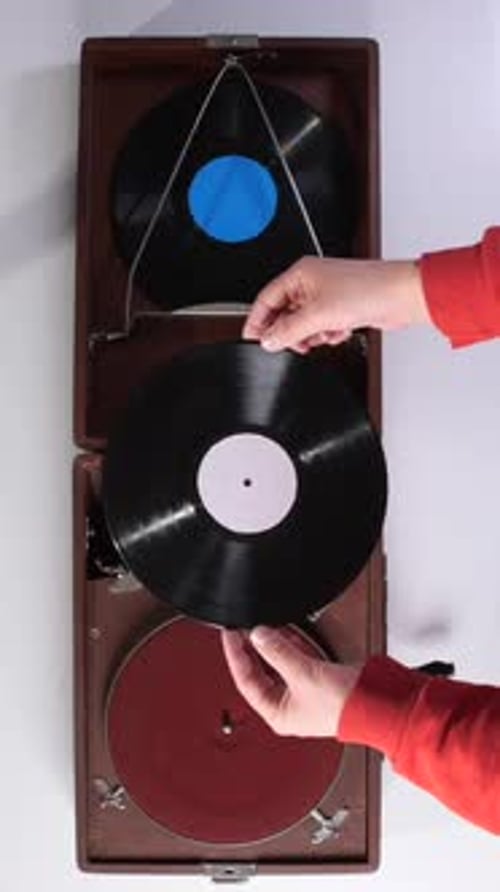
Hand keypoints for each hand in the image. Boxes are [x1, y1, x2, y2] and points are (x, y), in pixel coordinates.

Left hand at [221, 625, 361, 736]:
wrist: (375, 704)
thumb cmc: (344, 706)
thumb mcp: (303, 674)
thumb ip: (278, 652)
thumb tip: (259, 635)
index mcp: (277, 713)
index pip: (245, 681)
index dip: (235, 655)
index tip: (230, 634)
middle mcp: (286, 705)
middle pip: (259, 671)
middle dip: (252, 648)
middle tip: (243, 627)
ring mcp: (300, 692)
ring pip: (276, 663)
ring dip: (270, 644)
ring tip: (262, 625)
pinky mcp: (315, 679)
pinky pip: (294, 659)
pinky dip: (288, 644)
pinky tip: (284, 631)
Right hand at [243, 256, 429, 352]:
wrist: (400, 296)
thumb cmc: (367, 290)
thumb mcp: (317, 315)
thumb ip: (288, 330)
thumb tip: (269, 340)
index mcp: (301, 274)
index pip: (266, 298)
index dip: (258, 320)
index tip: (253, 339)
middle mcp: (312, 282)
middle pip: (285, 313)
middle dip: (290, 331)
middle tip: (293, 344)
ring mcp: (328, 295)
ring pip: (304, 322)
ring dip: (311, 335)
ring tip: (321, 336)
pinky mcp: (342, 308)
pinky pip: (322, 327)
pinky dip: (328, 334)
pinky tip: (338, 332)